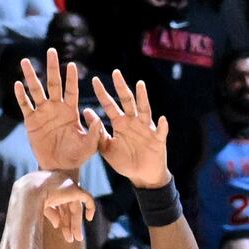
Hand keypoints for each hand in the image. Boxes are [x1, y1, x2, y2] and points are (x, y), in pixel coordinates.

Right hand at [11, 53, 103, 180]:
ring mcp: (43, 113)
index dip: (71, 78)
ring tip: (25, 61)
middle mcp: (56, 108)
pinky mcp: (31, 121)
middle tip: (51, 51)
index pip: (71, 90)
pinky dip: (21, 96)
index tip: (71, 64)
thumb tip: (96, 118)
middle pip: (53, 83)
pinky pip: (25, 105)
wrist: (59, 167)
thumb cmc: (76, 156)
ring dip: (31, 76)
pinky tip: (17, 84)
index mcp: (71, 111)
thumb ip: (94, 132)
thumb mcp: (89, 146)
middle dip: (52, 67)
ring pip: (36, 90)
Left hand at [94, 71, 171, 190]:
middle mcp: (133, 122)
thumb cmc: (125, 161)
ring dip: (143, 97)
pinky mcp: (157, 139)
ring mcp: (146, 129)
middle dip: (121, 87)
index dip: (102, 93)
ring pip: (144, 110)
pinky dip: (162, 126)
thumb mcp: (107, 149)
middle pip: (127, 101)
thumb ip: (97, 133)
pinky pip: (160, 132)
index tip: (94, 80)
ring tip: (140, 85)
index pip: (110, 105)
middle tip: (115, 72)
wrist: (142, 175)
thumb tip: (86, 112)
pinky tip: (162, 120)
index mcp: (120, 123)